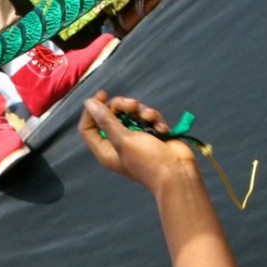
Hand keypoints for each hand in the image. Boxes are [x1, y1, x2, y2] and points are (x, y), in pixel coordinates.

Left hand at [78, 91, 197, 192]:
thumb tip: (90, 103)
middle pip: (110, 115)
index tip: (102, 95)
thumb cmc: (148, 161)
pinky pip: (148, 118)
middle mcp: (117, 143)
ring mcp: (134, 138)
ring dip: (142, 112)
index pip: (88, 127)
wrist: (178, 172)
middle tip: (133, 105)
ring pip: (131, 113)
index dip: (92, 110)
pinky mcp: (151, 133)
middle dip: (122, 106)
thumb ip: (106, 120)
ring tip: (150, 118)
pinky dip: (155, 120)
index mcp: (105, 149)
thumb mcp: (124, 139)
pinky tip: (162, 128)